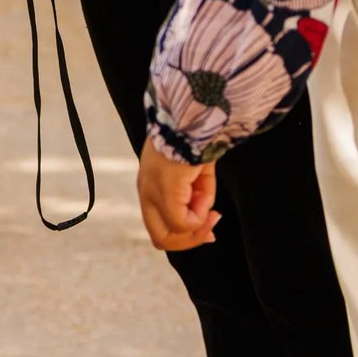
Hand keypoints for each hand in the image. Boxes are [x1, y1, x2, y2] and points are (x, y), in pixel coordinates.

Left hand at [137, 137, 220, 251]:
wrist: (191, 117)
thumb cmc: (194, 142)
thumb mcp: (196, 177)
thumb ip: (197, 200)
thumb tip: (205, 221)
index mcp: (150, 187)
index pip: (159, 226)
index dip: (186, 235)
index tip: (210, 232)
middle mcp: (145, 192)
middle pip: (160, 239)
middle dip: (190, 239)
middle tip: (212, 229)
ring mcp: (151, 192)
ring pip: (168, 236)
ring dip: (196, 228)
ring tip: (210, 205)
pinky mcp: (163, 190)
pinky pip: (181, 222)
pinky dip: (199, 216)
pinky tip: (206, 196)